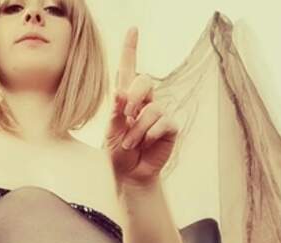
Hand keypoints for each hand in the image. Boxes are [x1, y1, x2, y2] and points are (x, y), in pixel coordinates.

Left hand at [105, 27, 178, 188]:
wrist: (130, 176)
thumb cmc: (118, 153)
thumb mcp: (111, 133)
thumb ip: (115, 113)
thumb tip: (120, 93)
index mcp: (126, 99)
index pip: (128, 69)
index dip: (131, 49)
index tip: (133, 29)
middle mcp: (144, 102)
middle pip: (144, 80)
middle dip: (134, 97)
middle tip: (126, 118)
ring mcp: (158, 114)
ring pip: (152, 107)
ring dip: (137, 128)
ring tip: (130, 144)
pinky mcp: (170, 127)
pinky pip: (164, 122)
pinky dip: (151, 134)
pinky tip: (146, 144)